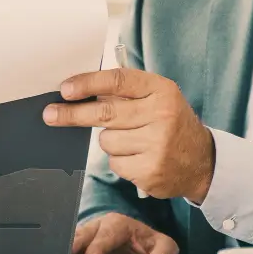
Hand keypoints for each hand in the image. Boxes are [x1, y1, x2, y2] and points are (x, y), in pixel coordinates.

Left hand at [44, 69, 215, 201]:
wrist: (202, 161)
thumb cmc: (170, 122)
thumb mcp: (158, 96)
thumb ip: (125, 90)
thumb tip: (79, 89)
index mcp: (161, 90)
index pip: (118, 81)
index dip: (88, 84)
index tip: (65, 89)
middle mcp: (161, 116)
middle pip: (105, 113)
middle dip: (72, 114)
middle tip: (50, 114)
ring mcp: (157, 146)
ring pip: (107, 141)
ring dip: (109, 141)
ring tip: (132, 140)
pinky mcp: (150, 172)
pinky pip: (115, 163)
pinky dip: (120, 160)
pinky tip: (139, 157)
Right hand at [71, 213, 178, 253]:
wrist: (142, 251)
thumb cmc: (151, 246)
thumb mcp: (165, 248)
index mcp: (118, 224)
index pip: (106, 235)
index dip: (97, 248)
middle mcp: (99, 227)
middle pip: (83, 234)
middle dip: (73, 246)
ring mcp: (87, 239)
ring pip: (72, 241)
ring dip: (63, 252)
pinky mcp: (80, 251)